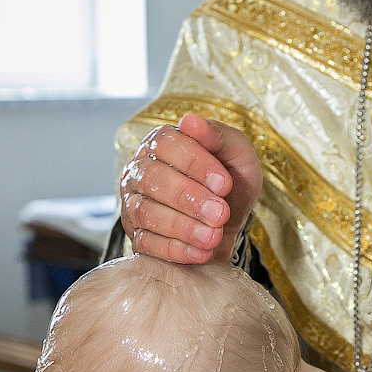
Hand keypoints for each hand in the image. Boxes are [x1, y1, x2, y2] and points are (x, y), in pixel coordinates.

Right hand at [118, 113, 263, 264]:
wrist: (227, 224)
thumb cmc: (230, 185)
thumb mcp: (237, 156)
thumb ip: (219, 136)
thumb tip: (191, 120)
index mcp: (162, 143)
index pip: (168, 145)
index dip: (195, 164)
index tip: (224, 184)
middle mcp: (140, 170)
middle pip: (152, 178)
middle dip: (189, 198)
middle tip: (220, 213)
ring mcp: (133, 204)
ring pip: (146, 212)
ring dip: (183, 226)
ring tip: (213, 236)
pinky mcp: (136, 236)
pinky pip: (146, 243)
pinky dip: (176, 249)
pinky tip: (201, 252)